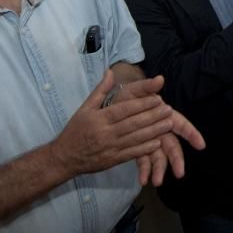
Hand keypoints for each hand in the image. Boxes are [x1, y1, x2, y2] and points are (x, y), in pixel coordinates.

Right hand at [49, 71, 174, 178]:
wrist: (64, 158)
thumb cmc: (75, 131)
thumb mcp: (84, 108)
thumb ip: (100, 91)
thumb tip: (110, 72)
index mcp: (99, 119)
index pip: (124, 110)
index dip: (142, 104)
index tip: (157, 98)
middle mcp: (105, 133)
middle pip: (133, 124)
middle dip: (153, 116)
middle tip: (168, 109)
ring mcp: (110, 148)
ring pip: (135, 138)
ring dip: (154, 131)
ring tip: (169, 123)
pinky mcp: (112, 160)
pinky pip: (131, 154)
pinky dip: (145, 148)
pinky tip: (158, 142)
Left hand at [117, 76, 206, 185]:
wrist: (110, 107)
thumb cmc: (127, 97)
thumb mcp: (135, 90)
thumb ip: (147, 86)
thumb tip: (159, 79)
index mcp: (163, 115)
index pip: (180, 124)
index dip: (191, 133)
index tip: (201, 145)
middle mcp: (159, 130)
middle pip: (172, 145)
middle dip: (176, 159)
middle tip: (180, 173)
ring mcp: (150, 140)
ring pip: (159, 156)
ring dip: (159, 169)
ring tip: (157, 181)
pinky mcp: (139, 148)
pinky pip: (144, 160)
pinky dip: (145, 170)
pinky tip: (143, 180)